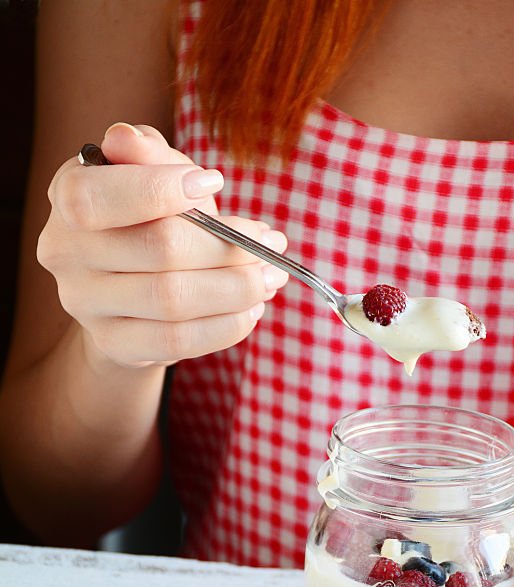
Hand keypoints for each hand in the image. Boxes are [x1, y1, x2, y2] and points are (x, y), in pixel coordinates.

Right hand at [37, 122, 288, 368]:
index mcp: (67, 194)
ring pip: (173, 299)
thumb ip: (147, 154)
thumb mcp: (150, 172)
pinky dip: (225, 325)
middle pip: (158, 249)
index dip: (161, 189)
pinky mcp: (114, 343)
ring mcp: (85, 303)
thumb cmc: (145, 215)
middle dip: (228, 246)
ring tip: (271, 276)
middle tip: (271, 242)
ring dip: (236, 288)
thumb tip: (127, 139)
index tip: (216, 183)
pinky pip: (177, 340)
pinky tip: (250, 309)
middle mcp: (65, 251)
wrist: (125, 288)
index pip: (98, 197)